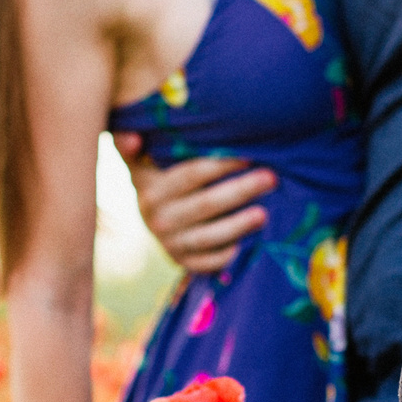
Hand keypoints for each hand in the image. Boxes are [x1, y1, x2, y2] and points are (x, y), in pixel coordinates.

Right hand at [112, 131, 274, 276]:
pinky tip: (246, 245)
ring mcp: (169, 243)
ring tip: (264, 214)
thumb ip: (131, 143)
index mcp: (149, 189)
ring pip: (208, 236)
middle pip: (206, 204)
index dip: (220, 165)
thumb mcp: (141, 159)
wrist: (155, 216)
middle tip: (270, 178)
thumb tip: (135, 139)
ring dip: (238, 225)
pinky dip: (226, 256)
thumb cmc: (158, 176)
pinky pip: (207, 263)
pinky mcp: (182, 262)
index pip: (190, 175)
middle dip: (241, 190)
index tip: (248, 157)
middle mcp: (157, 219)